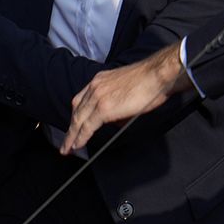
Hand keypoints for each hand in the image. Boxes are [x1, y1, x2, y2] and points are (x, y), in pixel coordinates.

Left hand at [61, 43, 185, 151]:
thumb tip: (115, 120)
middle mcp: (94, 87)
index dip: (76, 115)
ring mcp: (97, 97)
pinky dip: (81, 137)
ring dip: (72, 136)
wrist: (157, 74)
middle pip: (77, 111)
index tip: (73, 126)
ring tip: (68, 149)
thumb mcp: (126, 90)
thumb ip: (116, 104)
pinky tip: (77, 145)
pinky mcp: (104, 108)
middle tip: (66, 143)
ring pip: (79, 120)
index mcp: (99, 81)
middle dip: (71, 128)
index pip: (81, 101)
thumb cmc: (149, 82)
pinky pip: (88, 126)